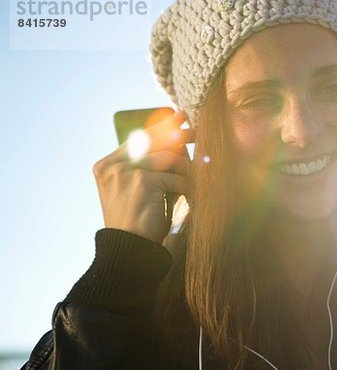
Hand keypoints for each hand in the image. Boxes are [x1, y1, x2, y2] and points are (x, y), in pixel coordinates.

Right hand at [93, 111, 193, 242]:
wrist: (128, 251)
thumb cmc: (137, 223)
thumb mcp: (137, 190)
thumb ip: (148, 168)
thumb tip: (176, 141)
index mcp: (106, 166)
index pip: (136, 139)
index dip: (160, 128)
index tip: (178, 117)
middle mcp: (112, 165)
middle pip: (152, 140)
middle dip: (178, 134)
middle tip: (197, 129)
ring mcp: (125, 172)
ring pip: (168, 159)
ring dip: (188, 170)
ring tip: (198, 179)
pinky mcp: (142, 181)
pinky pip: (176, 178)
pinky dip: (187, 188)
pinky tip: (192, 197)